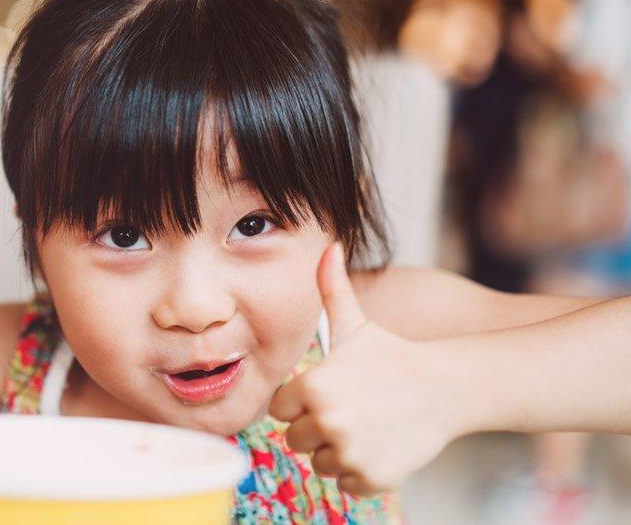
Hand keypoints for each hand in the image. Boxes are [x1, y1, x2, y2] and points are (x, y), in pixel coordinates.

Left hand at [269, 244, 458, 495]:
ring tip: (365, 425)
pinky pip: (345, 483)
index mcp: (313, 387)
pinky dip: (358, 471)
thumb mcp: (357, 324)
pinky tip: (378, 445)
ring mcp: (350, 453)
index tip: (327, 391)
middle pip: (295, 439)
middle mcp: (328, 422)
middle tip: (349, 409)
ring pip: (319, 463)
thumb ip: (332, 289)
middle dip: (316, 426)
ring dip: (336, 450)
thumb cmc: (393, 355)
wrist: (448, 388)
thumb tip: (327, 245)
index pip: (280, 409)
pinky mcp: (371, 478)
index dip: (300, 401)